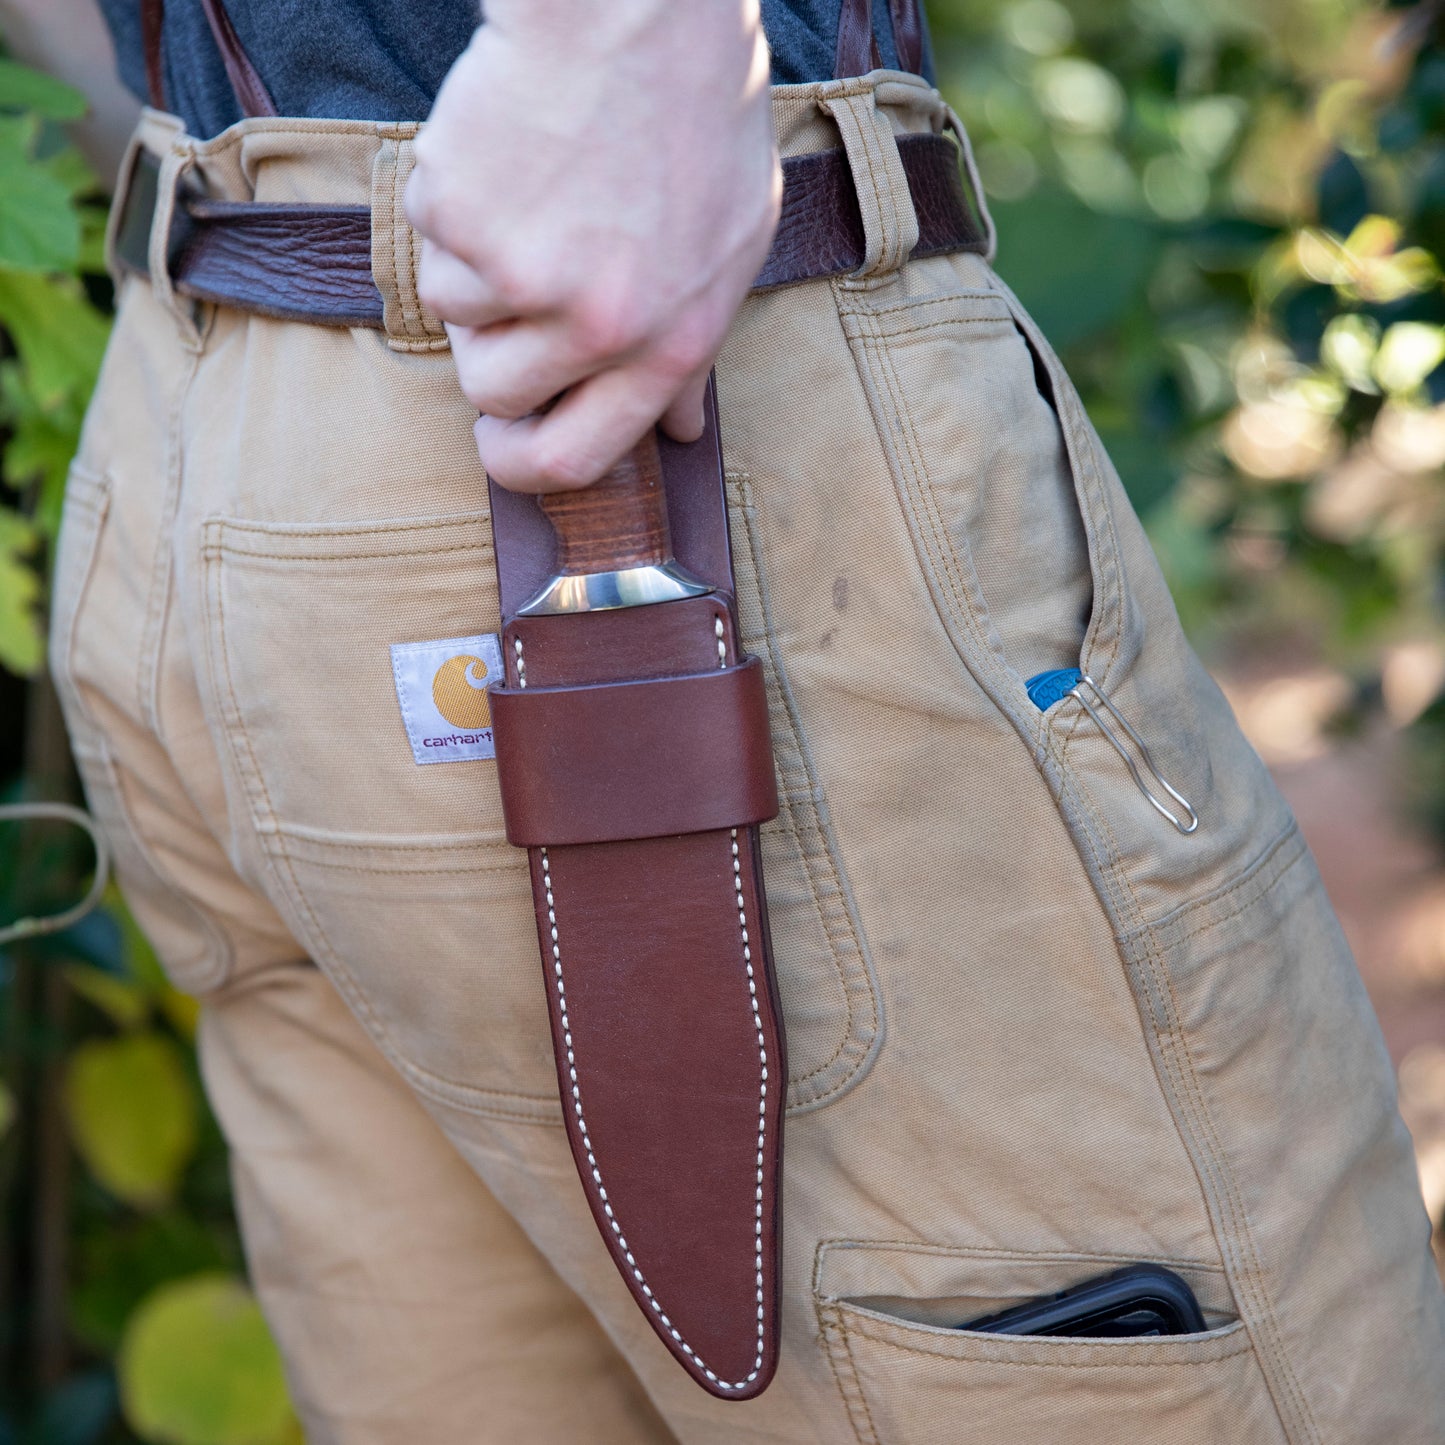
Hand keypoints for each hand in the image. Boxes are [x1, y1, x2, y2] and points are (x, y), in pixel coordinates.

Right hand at [405, 0, 780, 492]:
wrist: (638, 11)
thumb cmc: (695, 123)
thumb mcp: (730, 250)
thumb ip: (695, 352)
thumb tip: (676, 429)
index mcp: (668, 345)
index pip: (574, 459)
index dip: (521, 468)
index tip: (499, 450)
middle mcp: (597, 327)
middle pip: (491, 394)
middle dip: (488, 351)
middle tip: (511, 286)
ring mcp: (524, 273)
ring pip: (453, 315)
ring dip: (474, 264)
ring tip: (532, 192)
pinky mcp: (461, 215)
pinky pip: (428, 238)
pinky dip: (453, 202)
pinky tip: (508, 152)